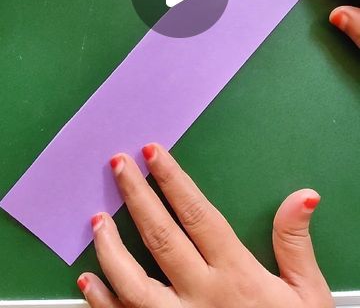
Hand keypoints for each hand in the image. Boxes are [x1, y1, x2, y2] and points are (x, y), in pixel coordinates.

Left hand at [77, 144, 332, 307]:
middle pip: (160, 237)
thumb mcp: (306, 294)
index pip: (196, 215)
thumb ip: (294, 243)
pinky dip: (101, 301)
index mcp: (235, 275)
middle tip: (117, 164)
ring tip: (97, 219)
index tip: (153, 153)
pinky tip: (87, 281)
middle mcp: (201, 294)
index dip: (172, 180)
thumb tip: (302, 196)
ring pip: (132, 281)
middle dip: (136, 197)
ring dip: (110, 248)